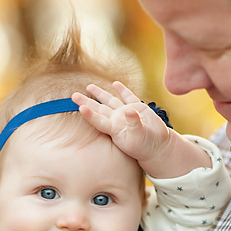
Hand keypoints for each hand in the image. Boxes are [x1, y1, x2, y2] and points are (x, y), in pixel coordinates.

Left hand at [72, 81, 210, 178]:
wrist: (158, 147)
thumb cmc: (146, 146)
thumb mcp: (140, 136)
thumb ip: (134, 123)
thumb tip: (129, 110)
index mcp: (115, 129)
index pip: (99, 120)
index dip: (89, 115)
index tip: (80, 108)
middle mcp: (117, 120)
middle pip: (99, 109)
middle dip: (86, 102)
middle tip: (72, 96)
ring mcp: (126, 113)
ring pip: (110, 101)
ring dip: (100, 93)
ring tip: (89, 87)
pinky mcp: (138, 108)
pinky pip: (127, 97)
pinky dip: (122, 90)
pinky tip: (115, 84)